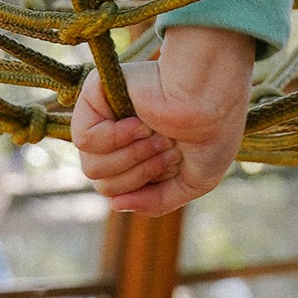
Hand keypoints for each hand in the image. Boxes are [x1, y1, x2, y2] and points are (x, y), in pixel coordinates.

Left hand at [72, 25, 253, 215]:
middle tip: (167, 145)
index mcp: (138, 153)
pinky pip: (84, 137)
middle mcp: (119, 136)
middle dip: (140, 173)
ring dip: (131, 156)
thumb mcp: (193, 182)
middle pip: (105, 185)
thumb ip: (155, 201)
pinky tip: (139, 123)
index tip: (176, 161)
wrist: (212, 99)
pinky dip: (114, 137)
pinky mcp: (98, 94)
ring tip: (155, 133)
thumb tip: (114, 204)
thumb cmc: (212, 132)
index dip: (145, 186)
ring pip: (92, 167)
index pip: (118, 191)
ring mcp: (107, 115)